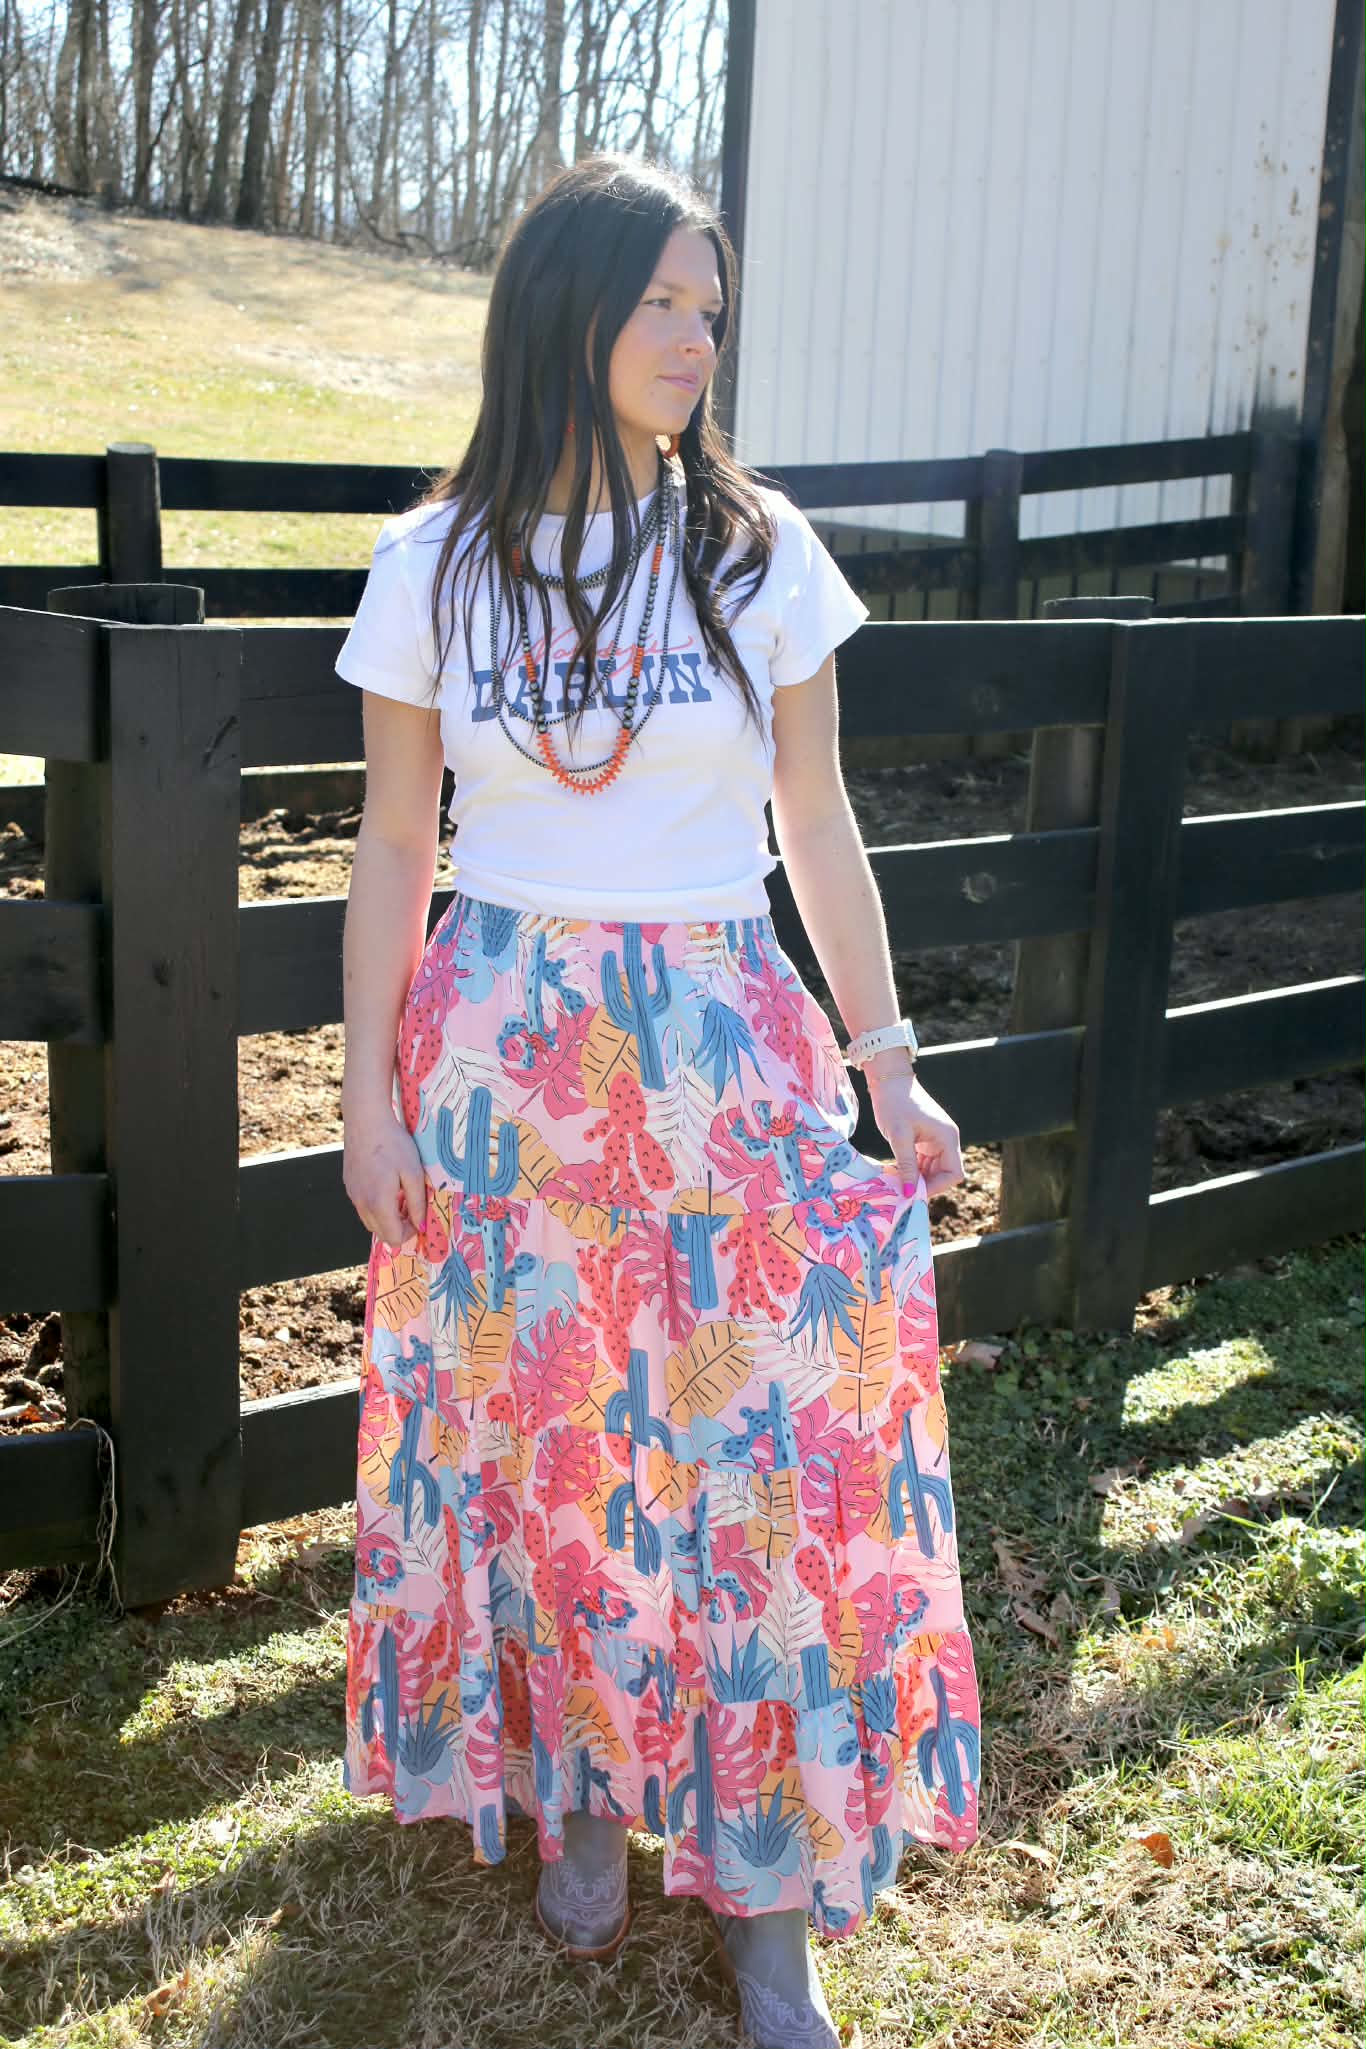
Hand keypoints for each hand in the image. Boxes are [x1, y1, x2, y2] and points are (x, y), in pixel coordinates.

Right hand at [342, 1103, 427, 1247]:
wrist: (366, 1120)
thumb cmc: (393, 1144)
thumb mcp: (414, 1172)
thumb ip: (417, 1203)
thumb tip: (421, 1224)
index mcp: (378, 1203)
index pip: (393, 1238)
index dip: (409, 1233)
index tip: (419, 1217)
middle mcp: (361, 1203)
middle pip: (380, 1233)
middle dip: (398, 1226)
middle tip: (411, 1206)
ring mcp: (352, 1194)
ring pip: (370, 1220)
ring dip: (386, 1216)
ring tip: (400, 1195)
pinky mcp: (349, 1184)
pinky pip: (363, 1205)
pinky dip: (376, 1205)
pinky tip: (386, 1184)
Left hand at [865, 1064, 963, 1198]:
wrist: (888, 1079)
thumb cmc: (895, 1103)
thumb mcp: (899, 1136)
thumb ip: (906, 1165)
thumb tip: (910, 1193)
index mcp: (947, 1138)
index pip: (953, 1173)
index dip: (936, 1187)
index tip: (913, 1193)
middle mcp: (946, 1140)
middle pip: (943, 1174)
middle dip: (924, 1184)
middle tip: (901, 1191)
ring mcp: (936, 1140)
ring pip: (932, 1170)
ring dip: (916, 1179)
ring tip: (895, 1183)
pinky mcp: (925, 1140)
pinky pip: (922, 1163)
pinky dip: (911, 1170)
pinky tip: (895, 1173)